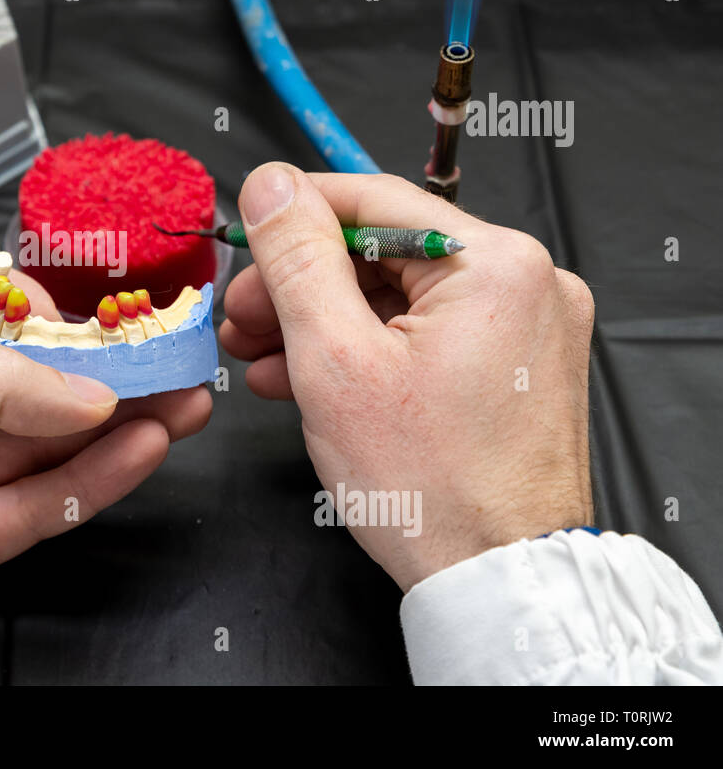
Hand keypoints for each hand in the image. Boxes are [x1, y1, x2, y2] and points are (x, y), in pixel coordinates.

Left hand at [0, 263, 210, 683]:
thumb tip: (80, 389)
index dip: (15, 299)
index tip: (72, 317)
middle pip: (18, 372)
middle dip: (92, 365)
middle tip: (160, 359)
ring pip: (43, 438)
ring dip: (114, 421)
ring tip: (180, 404)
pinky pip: (44, 498)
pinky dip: (97, 476)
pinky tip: (143, 453)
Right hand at [221, 164, 593, 591]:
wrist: (498, 583)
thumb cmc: (431, 488)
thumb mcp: (335, 361)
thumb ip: (297, 260)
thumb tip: (271, 186)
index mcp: (496, 264)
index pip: (374, 198)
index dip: (293, 215)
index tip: (242, 234)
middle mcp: (527, 284)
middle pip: (383, 253)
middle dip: (299, 285)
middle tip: (240, 315)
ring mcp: (525, 330)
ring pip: (398, 299)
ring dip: (322, 323)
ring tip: (259, 357)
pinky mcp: (514, 370)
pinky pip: (424, 337)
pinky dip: (365, 353)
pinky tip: (305, 379)